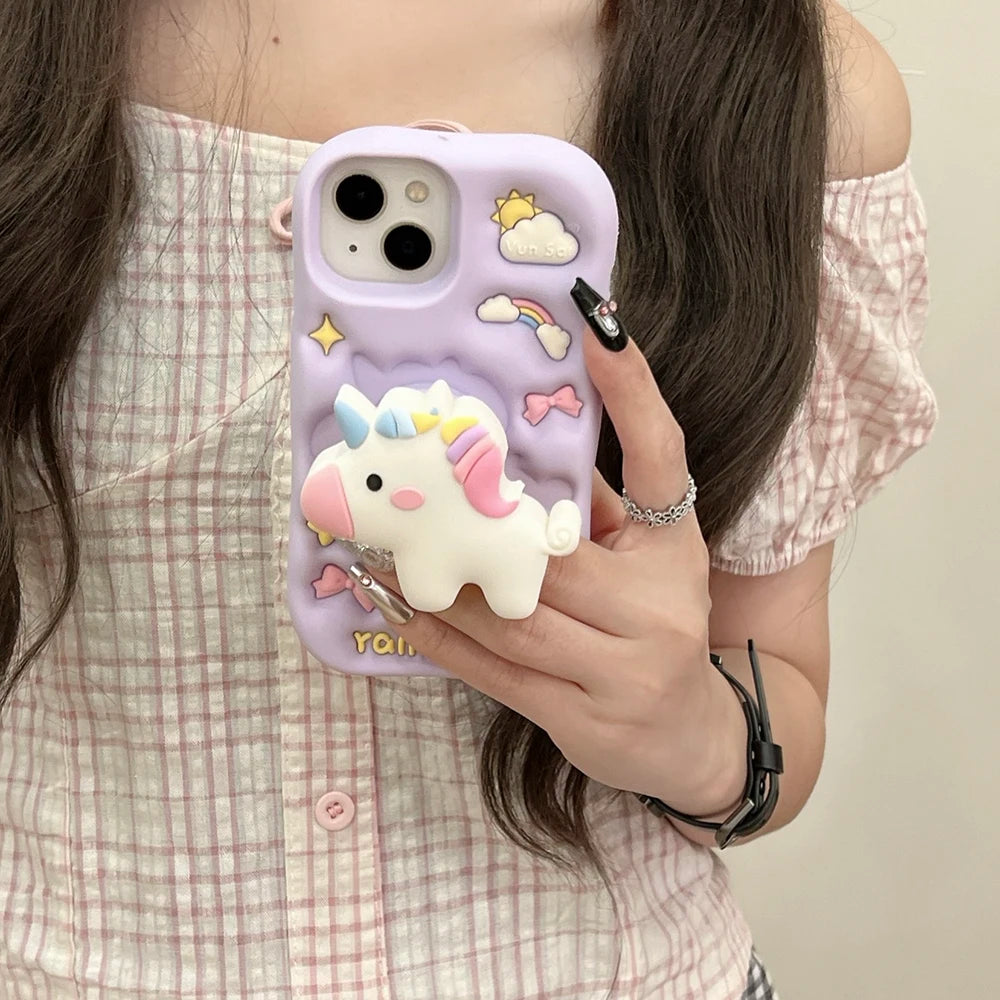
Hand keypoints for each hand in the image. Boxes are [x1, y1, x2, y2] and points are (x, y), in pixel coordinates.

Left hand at [371, 327, 746, 815]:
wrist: (693, 740)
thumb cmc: (662, 629)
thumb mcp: (651, 561)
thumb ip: (595, 509)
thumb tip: (517, 452)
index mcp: (677, 549)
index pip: (662, 456)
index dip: (635, 389)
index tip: (599, 324)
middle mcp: (660, 609)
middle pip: (549, 554)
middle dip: (471, 523)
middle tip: (403, 484)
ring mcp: (624, 672)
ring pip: (512, 617)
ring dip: (439, 583)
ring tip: (379, 551)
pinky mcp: (582, 720)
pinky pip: (496, 673)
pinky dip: (441, 639)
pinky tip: (398, 611)